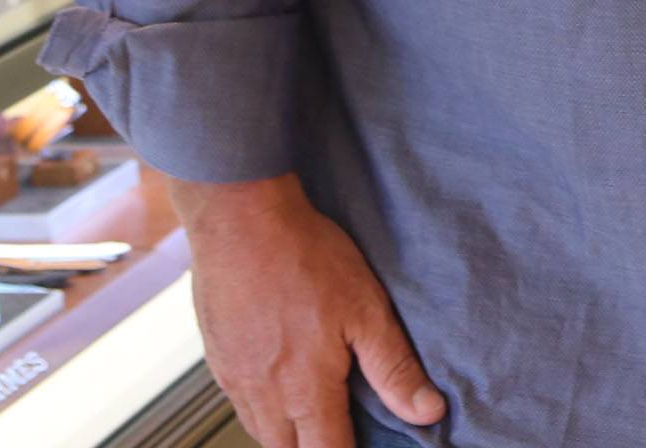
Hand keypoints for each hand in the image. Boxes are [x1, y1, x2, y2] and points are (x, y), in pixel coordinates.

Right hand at [173, 174, 443, 447]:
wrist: (239, 220)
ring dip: (289, 433)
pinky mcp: (217, 359)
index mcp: (305, 391)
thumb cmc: (305, 257)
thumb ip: (394, 368)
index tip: (367, 444)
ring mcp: (233, 379)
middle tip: (344, 429)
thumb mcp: (366, 310)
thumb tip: (428, 413)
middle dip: (316, 447)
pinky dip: (264, 409)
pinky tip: (282, 384)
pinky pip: (240, 404)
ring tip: (316, 414)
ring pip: (261, 432)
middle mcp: (263, 396)